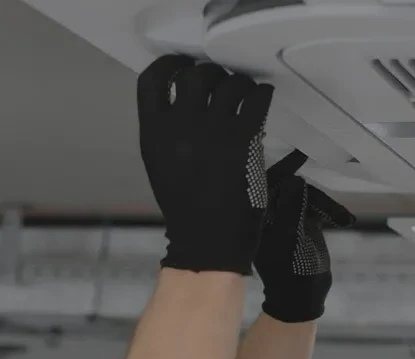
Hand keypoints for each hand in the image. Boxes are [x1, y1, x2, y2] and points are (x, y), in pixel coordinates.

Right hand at [136, 54, 274, 274]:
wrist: (208, 240)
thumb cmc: (186, 207)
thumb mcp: (160, 164)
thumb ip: (166, 130)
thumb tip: (182, 103)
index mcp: (154, 132)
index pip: (152, 80)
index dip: (169, 64)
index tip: (181, 63)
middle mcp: (180, 125)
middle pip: (195, 74)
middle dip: (210, 72)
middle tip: (220, 81)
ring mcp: (213, 131)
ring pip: (228, 83)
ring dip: (239, 82)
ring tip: (245, 91)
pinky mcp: (244, 139)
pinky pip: (256, 99)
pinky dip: (261, 93)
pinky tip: (262, 97)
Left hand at [253, 150, 355, 322]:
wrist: (301, 299)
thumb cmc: (289, 272)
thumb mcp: (290, 240)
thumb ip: (292, 209)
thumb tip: (296, 179)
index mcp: (259, 216)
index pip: (267, 183)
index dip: (282, 168)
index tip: (300, 155)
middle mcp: (271, 213)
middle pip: (291, 188)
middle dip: (313, 193)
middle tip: (333, 209)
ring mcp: (288, 218)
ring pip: (307, 197)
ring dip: (327, 204)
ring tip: (344, 219)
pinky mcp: (304, 223)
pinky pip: (317, 207)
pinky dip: (331, 211)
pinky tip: (345, 220)